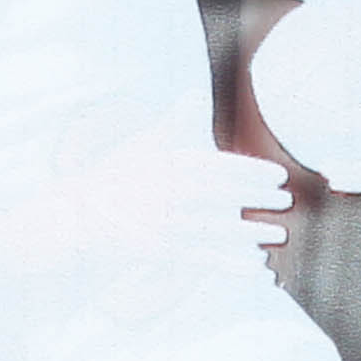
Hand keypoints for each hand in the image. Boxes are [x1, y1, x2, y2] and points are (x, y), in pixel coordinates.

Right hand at [0, 133, 292, 280]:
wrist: (74, 215)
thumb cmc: (114, 176)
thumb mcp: (143, 142)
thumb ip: (174, 120)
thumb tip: (194, 91)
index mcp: (167, 162)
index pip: (218, 166)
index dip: (251, 172)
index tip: (277, 177)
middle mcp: (168, 193)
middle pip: (222, 197)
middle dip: (256, 201)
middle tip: (286, 203)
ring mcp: (163, 224)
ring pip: (216, 230)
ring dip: (251, 235)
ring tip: (278, 236)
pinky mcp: (159, 252)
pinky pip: (203, 260)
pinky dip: (232, 266)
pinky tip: (257, 269)